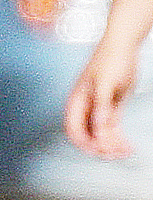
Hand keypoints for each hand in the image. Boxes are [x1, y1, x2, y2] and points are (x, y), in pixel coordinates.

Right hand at [65, 44, 137, 158]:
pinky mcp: (110, 106)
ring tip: (123, 150)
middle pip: (86, 135)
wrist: (123, 45)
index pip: (74, 129)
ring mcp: (98, 107)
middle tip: (114, 153)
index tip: (99, 150)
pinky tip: (125, 143)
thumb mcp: (105, 82)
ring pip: (100, 133)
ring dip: (110, 144)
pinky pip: (111, 127)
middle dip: (99, 147)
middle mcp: (86, 106)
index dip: (84, 143)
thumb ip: (101, 105)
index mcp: (77, 100)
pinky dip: (117, 137)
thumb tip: (98, 124)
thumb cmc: (110, 58)